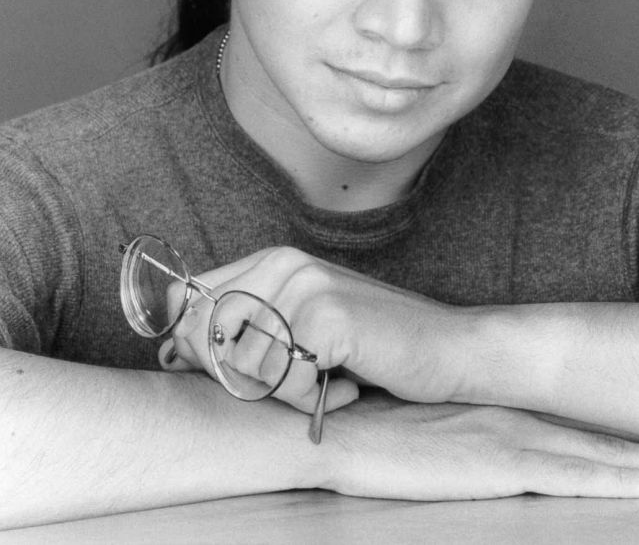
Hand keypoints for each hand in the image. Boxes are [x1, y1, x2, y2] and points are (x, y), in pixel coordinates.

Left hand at [160, 246, 462, 411]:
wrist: (447, 347)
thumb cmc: (374, 342)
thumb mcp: (301, 326)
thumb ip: (244, 326)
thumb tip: (171, 351)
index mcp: (274, 259)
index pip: (190, 298)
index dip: (192, 344)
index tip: (225, 370)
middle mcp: (285, 263)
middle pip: (206, 335)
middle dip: (238, 375)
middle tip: (291, 379)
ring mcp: (307, 287)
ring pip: (244, 364)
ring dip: (283, 391)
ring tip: (325, 379)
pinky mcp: (328, 317)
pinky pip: (285, 381)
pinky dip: (311, 399)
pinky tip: (346, 384)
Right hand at [321, 391, 638, 499]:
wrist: (333, 426)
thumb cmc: (366, 424)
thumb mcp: (418, 419)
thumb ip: (451, 423)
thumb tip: (462, 432)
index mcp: (495, 404)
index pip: (570, 415)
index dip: (617, 423)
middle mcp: (511, 416)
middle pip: (599, 431)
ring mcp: (509, 439)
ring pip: (602, 452)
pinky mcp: (499, 466)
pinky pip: (575, 477)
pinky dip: (621, 477)